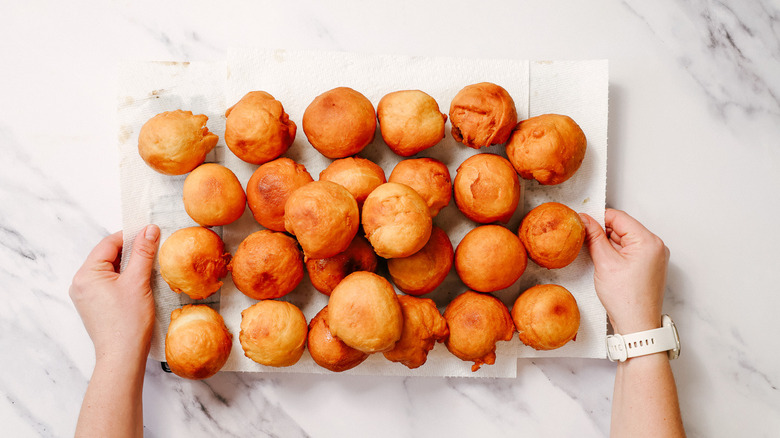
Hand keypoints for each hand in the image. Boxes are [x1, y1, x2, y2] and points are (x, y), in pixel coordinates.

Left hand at [69, 225, 159, 363]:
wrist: (122, 356)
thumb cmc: (128, 323)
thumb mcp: (138, 282)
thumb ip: (143, 253)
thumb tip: (149, 230)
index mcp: (86, 274)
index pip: (109, 243)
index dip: (131, 236)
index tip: (151, 233)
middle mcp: (80, 283)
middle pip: (108, 256)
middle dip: (131, 252)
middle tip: (153, 249)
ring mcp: (86, 296)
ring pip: (109, 270)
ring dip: (129, 266)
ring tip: (149, 267)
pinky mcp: (94, 306)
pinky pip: (108, 283)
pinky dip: (124, 279)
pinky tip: (140, 284)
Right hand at [580, 209, 669, 333]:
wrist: (638, 326)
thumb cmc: (626, 299)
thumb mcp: (604, 262)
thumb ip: (593, 237)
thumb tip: (584, 220)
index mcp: (648, 241)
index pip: (619, 217)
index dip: (598, 218)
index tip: (581, 223)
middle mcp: (656, 246)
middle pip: (622, 228)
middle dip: (602, 233)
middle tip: (584, 242)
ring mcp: (654, 257)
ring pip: (625, 240)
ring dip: (609, 244)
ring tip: (597, 258)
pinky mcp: (649, 266)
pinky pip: (630, 251)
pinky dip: (616, 254)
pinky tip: (606, 264)